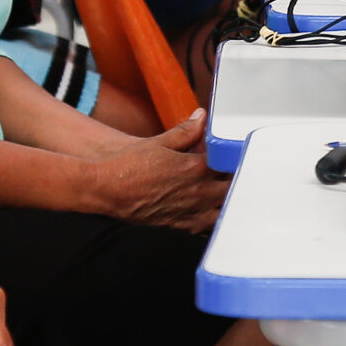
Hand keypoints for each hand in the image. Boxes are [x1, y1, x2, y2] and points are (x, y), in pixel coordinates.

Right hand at [89, 110, 229, 231]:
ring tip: (227, 194)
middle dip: (237, 180)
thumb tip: (201, 117)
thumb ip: (186, 131)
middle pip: (233, 189)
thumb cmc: (130, 166)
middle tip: (236, 174)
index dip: (236, 158)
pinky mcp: (181, 226)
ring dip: (229, 203)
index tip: (237, 154)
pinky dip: (214, 221)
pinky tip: (213, 213)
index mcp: (195, 168)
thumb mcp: (159, 142)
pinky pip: (208, 228)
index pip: (230, 163)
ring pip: (224, 211)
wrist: (108, 190)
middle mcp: (197, 192)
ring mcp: (191, 212)